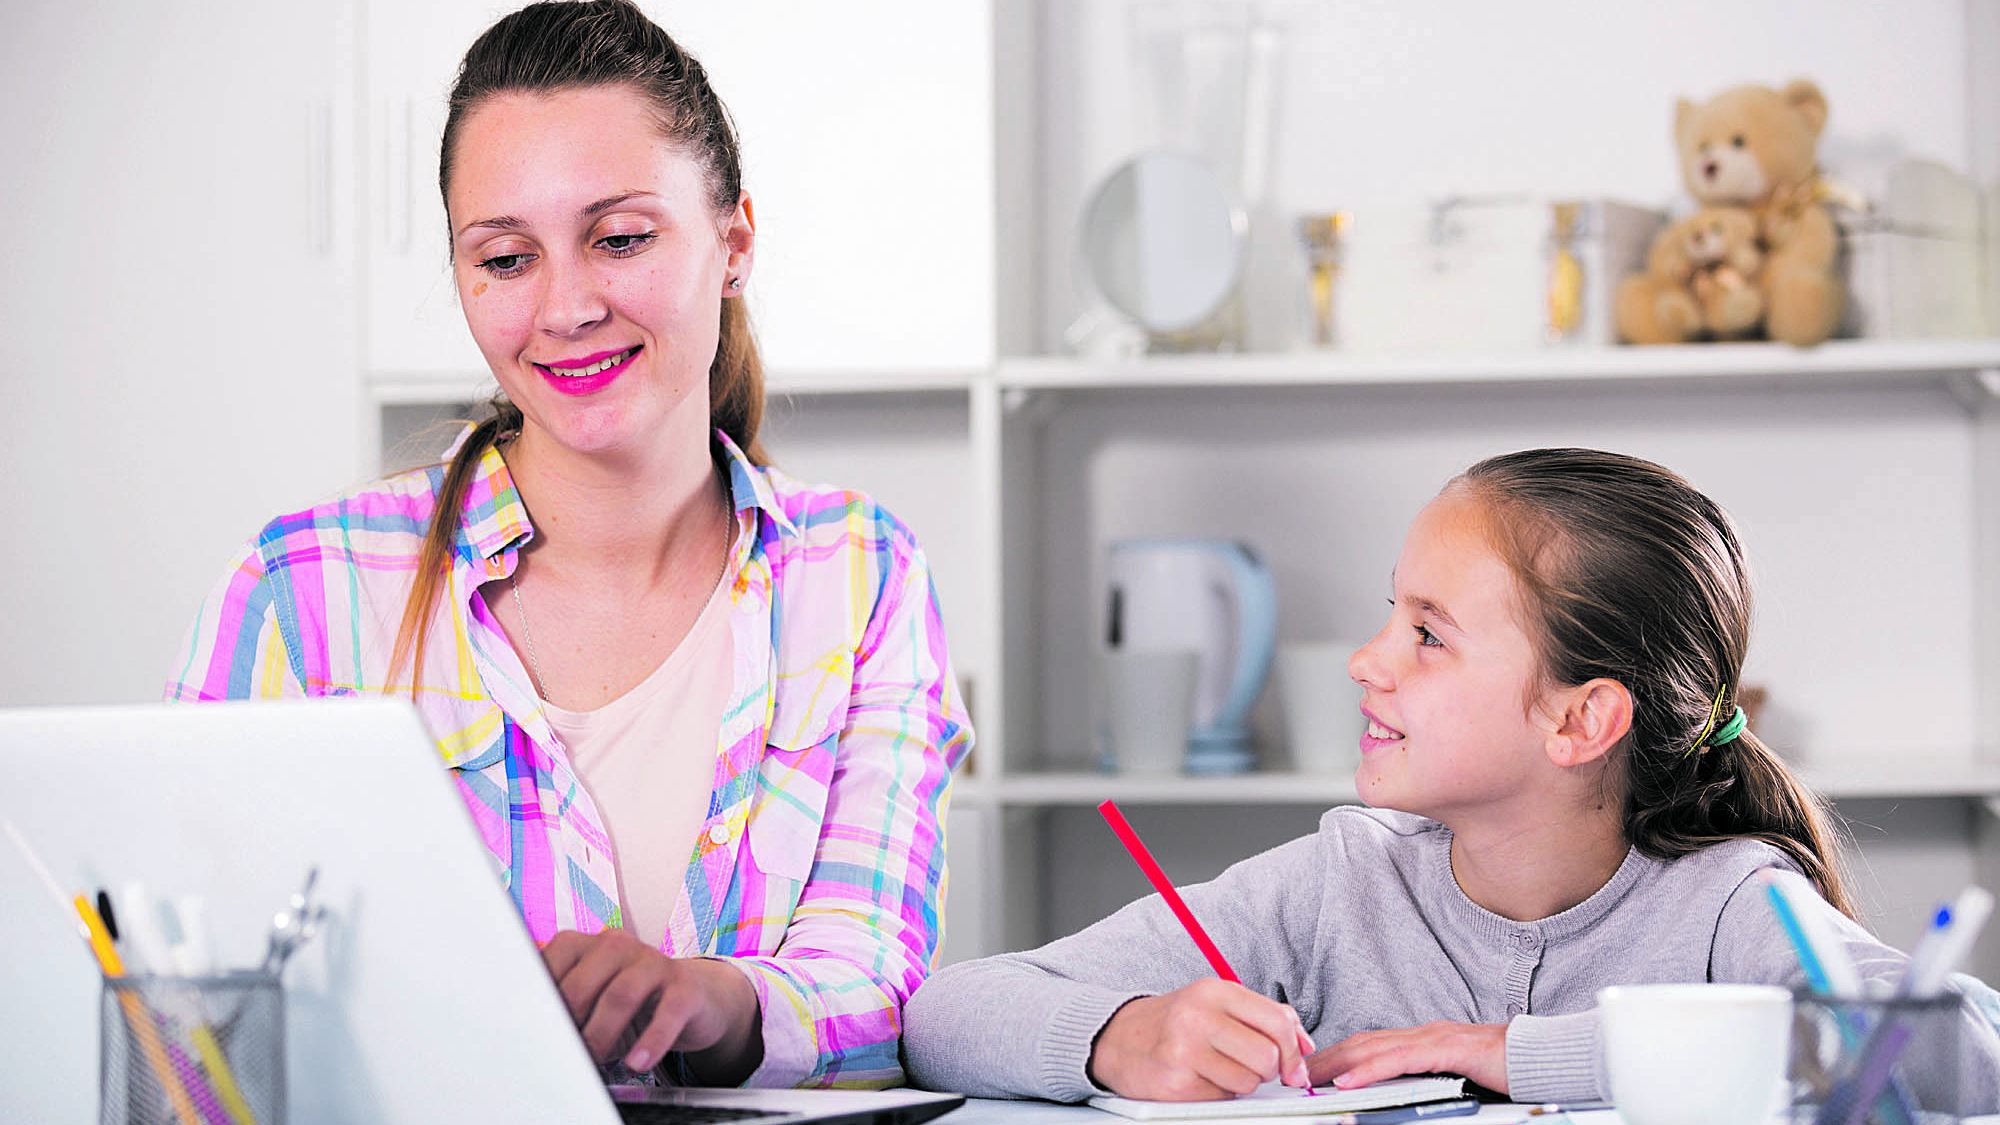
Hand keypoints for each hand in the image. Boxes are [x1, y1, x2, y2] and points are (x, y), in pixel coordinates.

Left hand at [540, 929, 762, 1080]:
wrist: (690, 997)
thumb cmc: (630, 1002)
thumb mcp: (593, 1000)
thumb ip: (566, 1005)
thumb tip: (540, 1033)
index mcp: (588, 944)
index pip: (552, 962)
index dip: (542, 1001)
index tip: (538, 1029)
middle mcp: (619, 945)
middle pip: (582, 984)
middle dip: (570, 1024)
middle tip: (567, 1052)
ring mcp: (654, 962)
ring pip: (621, 995)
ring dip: (602, 1035)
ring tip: (597, 1059)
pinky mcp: (685, 987)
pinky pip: (667, 1013)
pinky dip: (650, 1041)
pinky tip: (638, 1061)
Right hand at [1087, 979, 1314, 1100]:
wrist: (1117, 1039)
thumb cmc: (1174, 1022)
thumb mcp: (1216, 1004)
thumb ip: (1264, 1017)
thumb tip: (1305, 1045)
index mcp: (1214, 991)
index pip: (1277, 1021)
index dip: (1295, 1049)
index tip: (1296, 1065)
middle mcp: (1198, 1016)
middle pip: (1267, 1056)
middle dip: (1269, 1070)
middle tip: (1253, 1066)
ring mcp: (1184, 1050)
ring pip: (1248, 1081)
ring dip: (1242, 1082)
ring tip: (1218, 1068)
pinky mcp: (1175, 1083)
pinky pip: (1222, 1097)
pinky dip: (1218, 1092)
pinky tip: (1199, 1077)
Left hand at [1306, 1021, 1507, 1094]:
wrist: (1541, 1058)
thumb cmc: (1502, 1070)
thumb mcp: (1452, 1076)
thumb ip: (1424, 1078)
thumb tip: (1396, 1091)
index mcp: (1422, 1040)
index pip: (1369, 1044)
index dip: (1337, 1055)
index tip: (1311, 1070)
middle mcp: (1423, 1034)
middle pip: (1362, 1043)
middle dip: (1326, 1058)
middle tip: (1296, 1074)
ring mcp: (1435, 1039)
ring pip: (1374, 1048)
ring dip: (1338, 1063)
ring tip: (1310, 1079)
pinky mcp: (1449, 1050)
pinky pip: (1401, 1060)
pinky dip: (1371, 1070)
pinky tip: (1350, 1080)